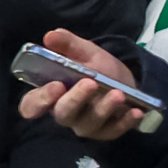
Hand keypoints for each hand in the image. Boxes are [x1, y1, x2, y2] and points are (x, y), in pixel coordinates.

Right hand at [17, 29, 146, 138]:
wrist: (124, 80)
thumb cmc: (97, 68)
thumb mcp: (85, 52)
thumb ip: (68, 44)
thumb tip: (51, 35)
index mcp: (52, 95)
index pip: (32, 105)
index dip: (39, 100)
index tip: (55, 86)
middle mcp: (65, 113)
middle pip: (63, 114)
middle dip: (75, 99)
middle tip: (91, 83)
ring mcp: (85, 125)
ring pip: (89, 123)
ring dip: (104, 108)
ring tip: (118, 93)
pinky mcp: (106, 132)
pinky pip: (113, 131)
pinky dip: (124, 122)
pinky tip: (135, 111)